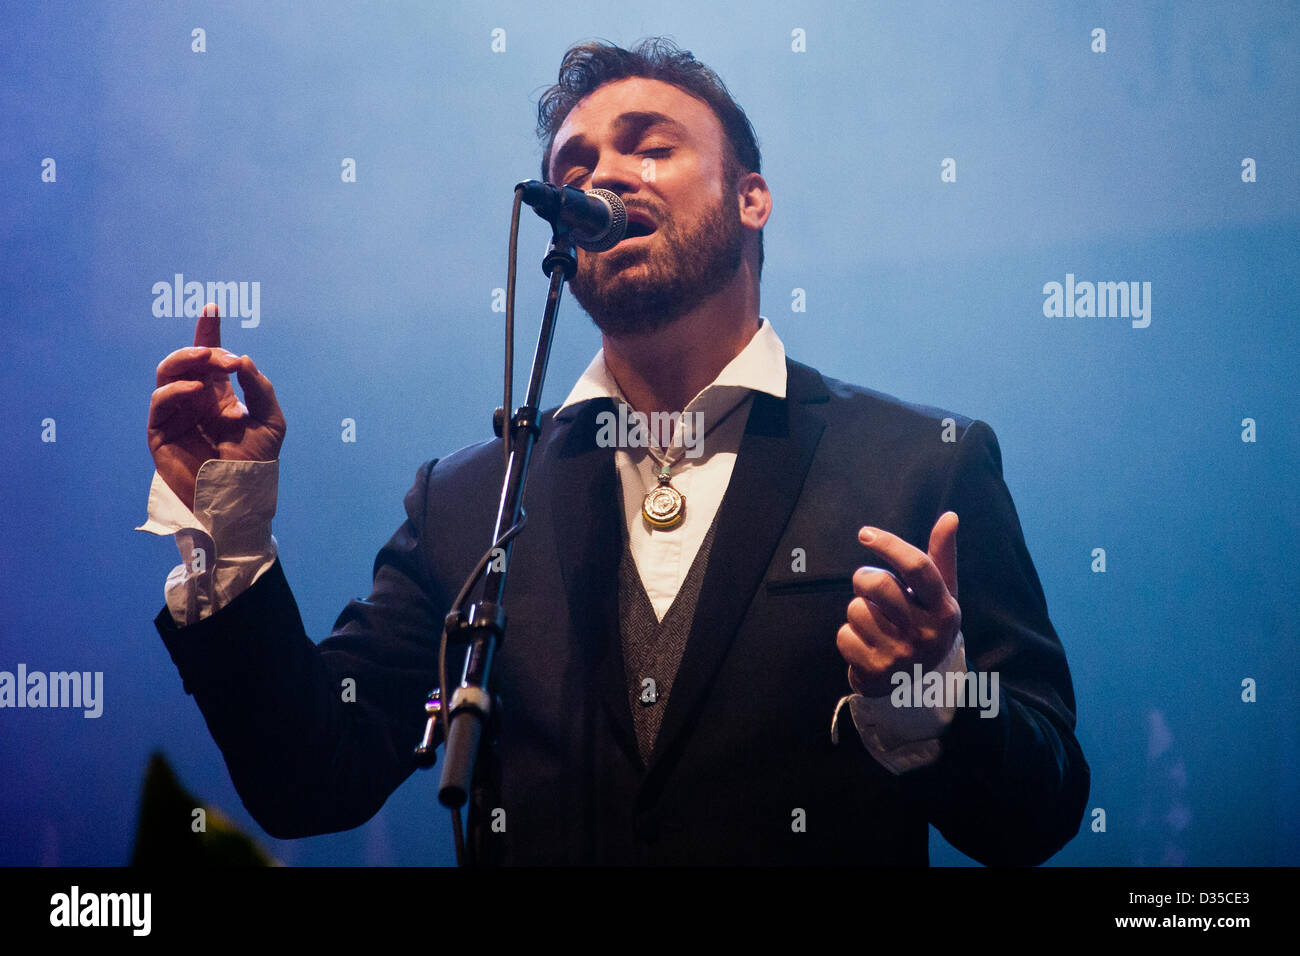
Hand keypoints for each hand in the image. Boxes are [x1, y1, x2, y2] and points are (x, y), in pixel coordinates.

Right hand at [147, 304, 285, 510]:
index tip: (213, 307)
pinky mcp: (161, 432)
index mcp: (219, 395)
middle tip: (222, 356)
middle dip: (203, 348)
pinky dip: (176, 389)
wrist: (240, 498)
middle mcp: (195, 400)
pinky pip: (160, 401)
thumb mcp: (271, 422)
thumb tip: (241, 359)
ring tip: (207, 361)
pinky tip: (197, 389)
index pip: (210, 357)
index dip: (209, 331)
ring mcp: (176, 414)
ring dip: (186, 361)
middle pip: (187, 360)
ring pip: (168, 373)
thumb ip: (260, 389)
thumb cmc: (257, 463)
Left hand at [836, 512, 960, 696]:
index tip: (865, 534)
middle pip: (878, 585)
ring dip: (858, 612)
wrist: (917, 685)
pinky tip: (866, 645)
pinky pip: (844, 635)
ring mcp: (901, 654)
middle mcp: (927, 633)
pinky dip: (848, 637)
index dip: (889, 545)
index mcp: (944, 609)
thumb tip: (950, 516)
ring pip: (856, 610)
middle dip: (864, 580)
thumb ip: (940, 556)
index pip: (918, 568)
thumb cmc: (924, 625)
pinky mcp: (876, 671)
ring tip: (875, 624)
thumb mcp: (939, 595)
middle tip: (869, 588)